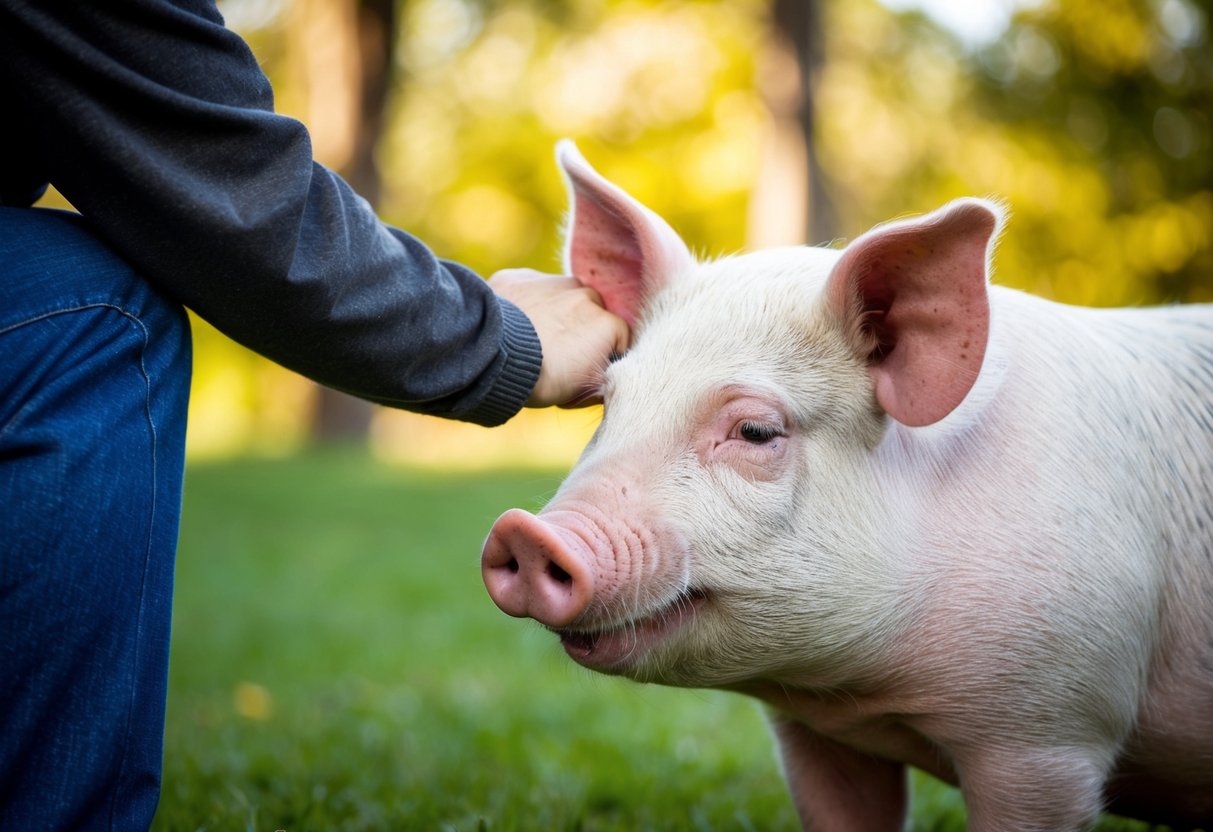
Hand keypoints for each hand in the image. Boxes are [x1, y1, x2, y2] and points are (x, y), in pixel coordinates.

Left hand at [489, 269, 629, 407]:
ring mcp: (552, 281)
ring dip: (551, 312)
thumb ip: (602, 377)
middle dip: (577, 329)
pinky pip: (527, 289)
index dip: (600, 356)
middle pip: (589, 312)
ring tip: (530, 339)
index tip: (580, 371)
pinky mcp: (519, 276)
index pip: (616, 339)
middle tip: (554, 354)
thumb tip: (607, 375)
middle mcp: (586, 294)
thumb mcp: (582, 392)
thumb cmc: (541, 378)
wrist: (492, 355)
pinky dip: (524, 303)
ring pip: (559, 296)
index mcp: (608, 324)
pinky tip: (511, 325)